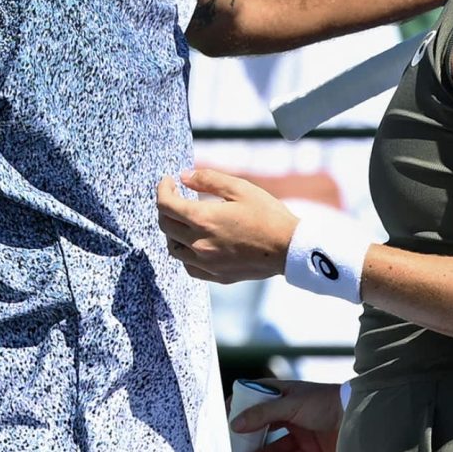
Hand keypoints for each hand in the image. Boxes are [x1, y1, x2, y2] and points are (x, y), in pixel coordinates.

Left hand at [154, 166, 296, 282]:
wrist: (290, 248)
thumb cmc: (268, 215)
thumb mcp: (241, 188)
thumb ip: (208, 179)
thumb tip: (184, 176)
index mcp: (203, 219)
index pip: (166, 204)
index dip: (162, 189)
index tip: (168, 181)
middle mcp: (199, 243)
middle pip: (165, 226)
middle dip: (166, 208)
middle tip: (176, 197)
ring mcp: (206, 262)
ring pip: (173, 249)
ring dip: (172, 232)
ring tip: (184, 222)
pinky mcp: (216, 275)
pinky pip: (189, 267)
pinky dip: (186, 254)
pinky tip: (196, 245)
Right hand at [232, 379, 343, 451]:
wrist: (362, 419)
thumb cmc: (327, 402)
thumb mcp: (292, 404)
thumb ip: (263, 414)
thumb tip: (234, 423)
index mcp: (287, 395)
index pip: (258, 397)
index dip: (241, 406)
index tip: (225, 418)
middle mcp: (293, 414)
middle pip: (263, 426)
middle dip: (248, 438)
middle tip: (232, 448)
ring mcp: (303, 433)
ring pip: (275, 446)